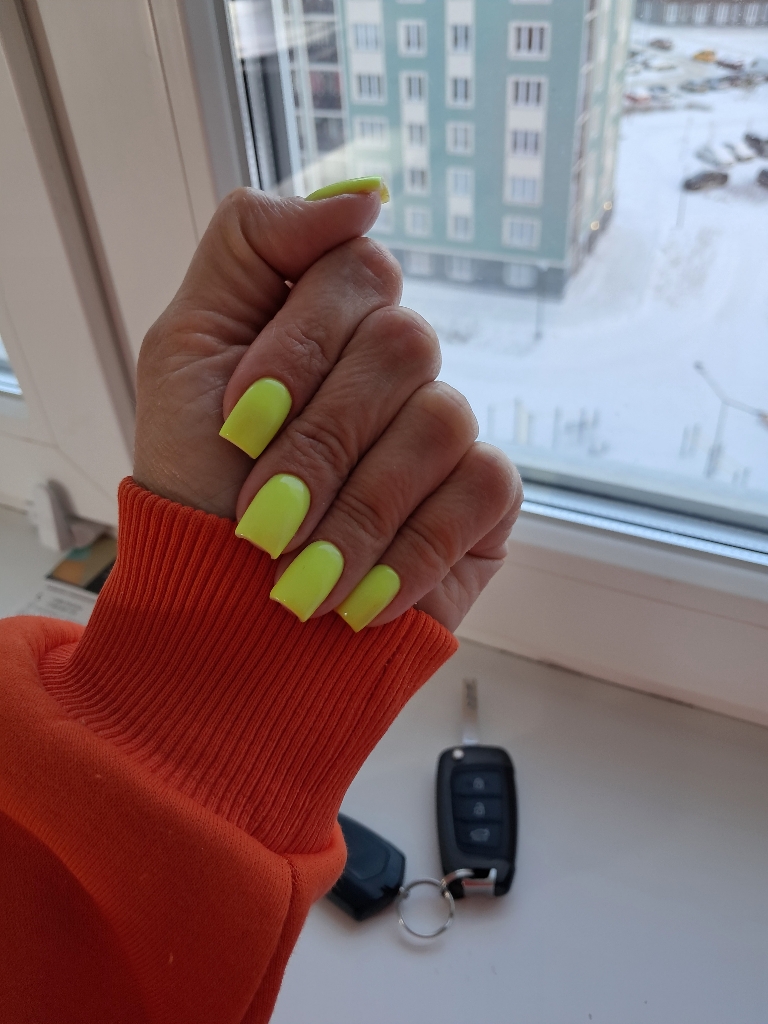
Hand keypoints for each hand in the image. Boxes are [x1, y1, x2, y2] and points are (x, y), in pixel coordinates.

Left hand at [134, 188, 521, 632]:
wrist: (222, 608)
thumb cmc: (196, 483)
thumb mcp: (186, 348)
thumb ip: (252, 245)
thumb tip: (364, 197)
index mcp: (330, 318)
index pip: (358, 271)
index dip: (299, 348)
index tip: (239, 422)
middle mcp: (397, 365)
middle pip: (403, 344)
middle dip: (316, 444)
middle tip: (261, 518)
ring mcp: (445, 428)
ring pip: (440, 419)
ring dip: (354, 511)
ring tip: (301, 577)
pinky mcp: (485, 499)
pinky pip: (481, 489)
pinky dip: (408, 551)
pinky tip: (361, 596)